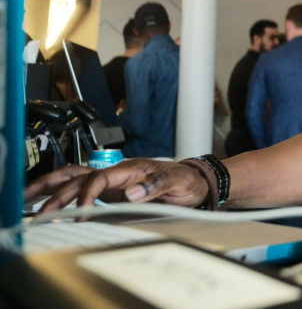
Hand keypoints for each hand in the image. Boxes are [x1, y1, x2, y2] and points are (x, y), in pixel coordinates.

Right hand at [25, 159, 210, 213]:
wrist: (195, 181)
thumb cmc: (186, 179)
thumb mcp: (177, 181)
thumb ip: (155, 185)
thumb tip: (132, 192)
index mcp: (130, 168)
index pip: (99, 179)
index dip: (87, 195)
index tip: (82, 213)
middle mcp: (117, 172)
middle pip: (78, 177)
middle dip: (54, 190)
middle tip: (37, 208)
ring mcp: (113, 181)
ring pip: (74, 179)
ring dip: (51, 188)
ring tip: (28, 199)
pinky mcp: (112, 191)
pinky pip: (82, 189)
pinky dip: (63, 194)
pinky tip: (51, 202)